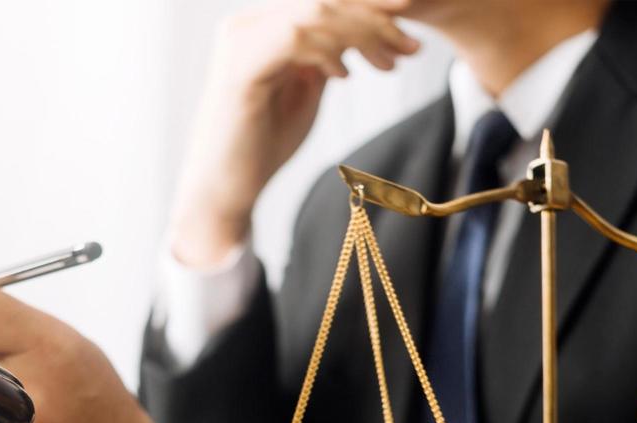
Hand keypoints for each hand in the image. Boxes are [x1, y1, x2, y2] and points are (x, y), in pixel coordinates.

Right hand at [170, 0, 420, 266]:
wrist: (225, 189)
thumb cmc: (263, 144)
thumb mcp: (304, 90)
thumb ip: (322, 58)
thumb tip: (357, 35)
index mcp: (260, 28)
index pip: (321, 2)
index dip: (368, 7)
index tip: (409, 24)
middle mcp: (245, 26)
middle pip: (322, 0)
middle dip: (375, 18)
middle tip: (411, 47)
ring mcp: (240, 43)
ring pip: (316, 13)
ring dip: (363, 36)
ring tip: (389, 64)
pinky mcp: (241, 68)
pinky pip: (297, 38)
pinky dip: (330, 52)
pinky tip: (344, 76)